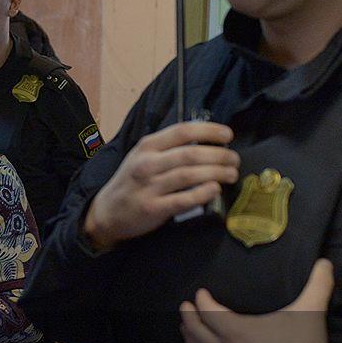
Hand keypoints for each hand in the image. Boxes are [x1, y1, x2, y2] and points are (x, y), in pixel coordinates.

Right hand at [84, 121, 239, 249]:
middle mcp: (147, 164)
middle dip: (220, 155)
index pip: (182, 131)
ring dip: (217, 173)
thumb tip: (206, 141)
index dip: (209, 131)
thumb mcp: (141, 156)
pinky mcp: (154, 208)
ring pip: (190, 175)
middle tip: (234, 160)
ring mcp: (149, 186)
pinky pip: (184, 199)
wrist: (107, 212)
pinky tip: (214, 190)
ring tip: (231, 174)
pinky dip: (203, 193)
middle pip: (191, 154)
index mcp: (147, 146)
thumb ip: (168, 148)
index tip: (227, 135)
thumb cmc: (131, 182)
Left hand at [180, 259, 333, 342]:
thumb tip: (325, 263)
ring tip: (186, 327)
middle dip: (188, 315)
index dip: (202, 300)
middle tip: (185, 306)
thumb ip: (317, 285)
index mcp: (234, 329)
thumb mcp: (310, 314)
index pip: (207, 310)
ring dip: (189, 336)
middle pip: (195, 329)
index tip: (201, 293)